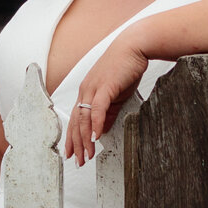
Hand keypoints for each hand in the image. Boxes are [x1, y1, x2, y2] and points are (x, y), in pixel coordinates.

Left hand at [63, 39, 150, 166]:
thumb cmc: (126, 67)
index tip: (72, 152)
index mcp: (87, 92)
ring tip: (87, 154)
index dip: (73, 138)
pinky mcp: (104, 86)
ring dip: (85, 139)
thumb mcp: (115, 94)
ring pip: (84, 119)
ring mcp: (93, 88)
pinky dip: (95, 125)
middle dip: (76, 144)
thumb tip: (101, 129)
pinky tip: (96, 138)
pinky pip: (97, 109)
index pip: (76, 119)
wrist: (134, 46)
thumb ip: (107, 112)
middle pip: (76, 122)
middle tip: (78, 161)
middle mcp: (86, 91)